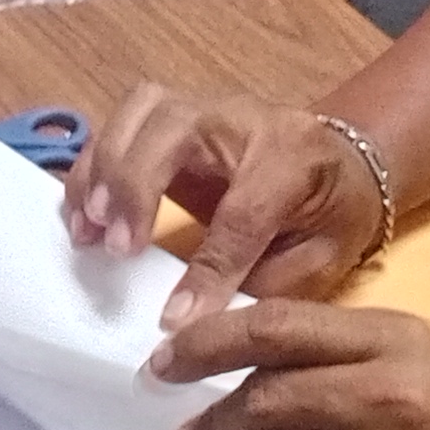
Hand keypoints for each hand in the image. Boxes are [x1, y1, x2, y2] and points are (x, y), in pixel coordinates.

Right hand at [64, 82, 385, 326]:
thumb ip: (269, 286)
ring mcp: (205, 106)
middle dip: (136, 188)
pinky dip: (95, 163)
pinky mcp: (174, 112)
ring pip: (139, 110)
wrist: (345, 161)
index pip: (243, 210)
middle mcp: (245, 116)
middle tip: (116, 251)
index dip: (207, 268)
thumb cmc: (334, 213)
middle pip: (174, 131)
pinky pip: (123, 120)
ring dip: (104, 169)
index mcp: (294, 156)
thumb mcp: (323, 258)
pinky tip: (84, 212)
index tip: (174, 321)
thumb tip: (201, 323)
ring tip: (89, 230)